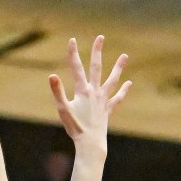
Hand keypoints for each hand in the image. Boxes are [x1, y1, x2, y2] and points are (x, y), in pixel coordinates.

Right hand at [49, 35, 129, 152]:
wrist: (90, 143)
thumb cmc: (75, 127)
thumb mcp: (63, 109)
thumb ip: (58, 91)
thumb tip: (51, 76)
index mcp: (82, 91)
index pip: (76, 68)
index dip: (73, 53)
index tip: (72, 39)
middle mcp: (95, 92)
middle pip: (96, 68)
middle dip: (97, 52)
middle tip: (100, 37)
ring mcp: (103, 100)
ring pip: (112, 80)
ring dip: (118, 68)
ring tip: (125, 56)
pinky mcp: (107, 109)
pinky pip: (117, 98)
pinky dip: (123, 91)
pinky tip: (128, 84)